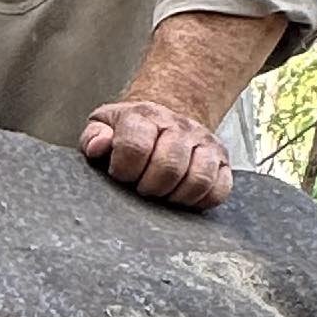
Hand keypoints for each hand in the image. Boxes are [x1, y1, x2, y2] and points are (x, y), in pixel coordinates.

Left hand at [81, 94, 233, 212]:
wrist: (163, 119)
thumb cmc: (129, 131)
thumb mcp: (103, 127)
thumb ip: (93, 138)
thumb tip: (98, 147)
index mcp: (144, 116)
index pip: (135, 147)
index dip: (124, 171)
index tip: (121, 175)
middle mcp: (179, 125)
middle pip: (169, 166)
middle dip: (150, 187)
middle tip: (141, 187)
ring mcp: (204, 141)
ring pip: (198, 179)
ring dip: (176, 195)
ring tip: (162, 192)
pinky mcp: (222, 158)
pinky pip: (220, 188)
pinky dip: (201, 200)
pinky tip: (182, 195)